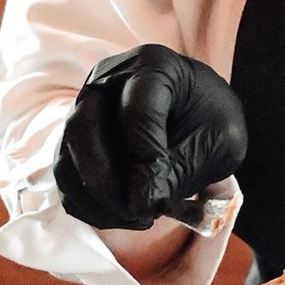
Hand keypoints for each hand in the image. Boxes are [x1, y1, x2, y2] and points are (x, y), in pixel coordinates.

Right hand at [53, 46, 246, 235]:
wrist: (198, 117)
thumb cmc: (212, 123)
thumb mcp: (219, 142)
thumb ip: (184, 168)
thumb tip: (142, 202)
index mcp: (154, 66)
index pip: (136, 111)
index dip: (144, 161)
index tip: (157, 202)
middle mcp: (109, 78)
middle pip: (83, 128)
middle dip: (107, 183)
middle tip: (139, 214)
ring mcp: (85, 106)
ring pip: (67, 156)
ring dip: (96, 199)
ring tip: (137, 219)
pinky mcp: (74, 137)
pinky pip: (65, 175)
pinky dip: (87, 205)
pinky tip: (122, 217)